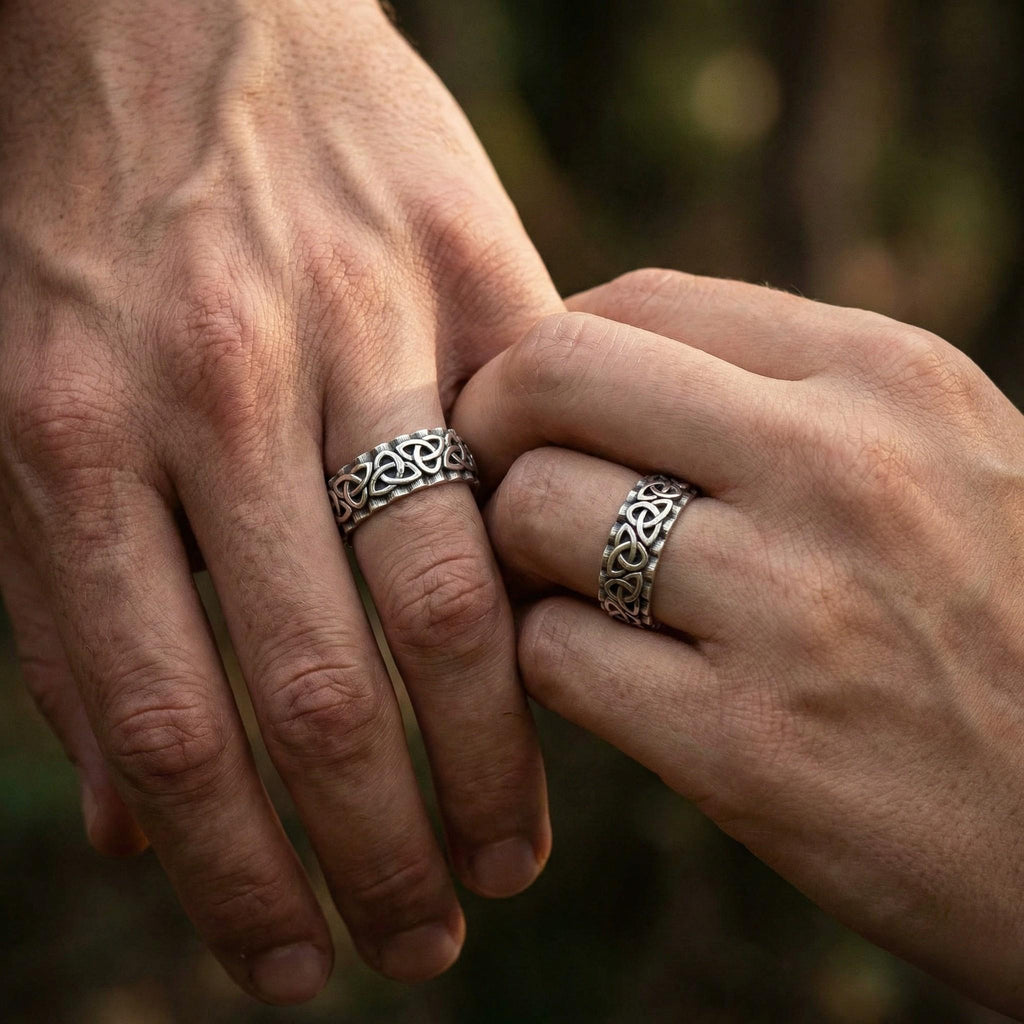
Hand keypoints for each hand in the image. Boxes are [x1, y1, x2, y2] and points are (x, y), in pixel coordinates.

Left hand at [0, 0, 556, 1000]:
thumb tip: (130, 822)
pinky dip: (545, 587)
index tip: (290, 970)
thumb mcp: (14, 420)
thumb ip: (68, 620)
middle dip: (377, 849)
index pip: (173, 723)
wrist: (171, 14)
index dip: (239, 878)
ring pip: (443, 590)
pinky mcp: (469, 268)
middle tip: (426, 946)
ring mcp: (356, 320)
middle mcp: (215, 387)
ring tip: (506, 860)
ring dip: (482, 758)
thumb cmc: (80, 228)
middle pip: (319, 683)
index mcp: (67, 435)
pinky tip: (558, 690)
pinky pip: (528, 465)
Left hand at [453, 269, 1023, 1016]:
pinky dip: (546, 661)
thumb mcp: (935, 459)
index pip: (636, 302)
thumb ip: (780, 397)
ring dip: (516, 556)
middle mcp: (839, 466)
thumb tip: (587, 372)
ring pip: (533, 512)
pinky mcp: (748, 748)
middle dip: (491, 426)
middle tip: (501, 486)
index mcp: (885, 375)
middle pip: (554, 374)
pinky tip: (606, 679)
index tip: (531, 415)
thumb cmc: (997, 620)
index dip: (546, 353)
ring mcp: (793, 605)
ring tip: (564, 590)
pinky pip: (553, 655)